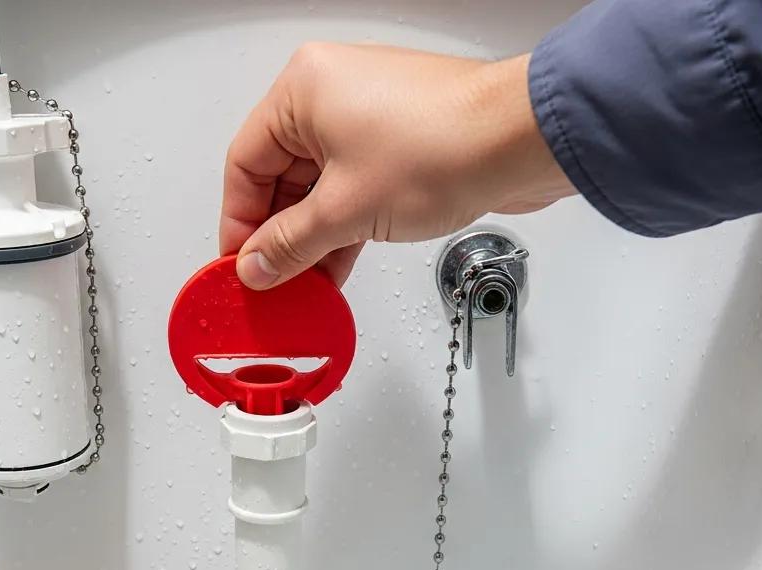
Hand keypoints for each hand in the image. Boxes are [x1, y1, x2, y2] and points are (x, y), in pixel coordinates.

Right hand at [220, 43, 573, 288]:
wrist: (523, 141)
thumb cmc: (443, 145)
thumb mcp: (345, 210)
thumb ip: (291, 245)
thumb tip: (258, 267)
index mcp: (303, 91)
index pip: (244, 164)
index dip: (238, 224)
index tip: (241, 268)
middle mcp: (330, 96)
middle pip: (279, 177)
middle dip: (277, 237)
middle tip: (272, 283)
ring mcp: (366, 118)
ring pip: (317, 188)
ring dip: (310, 240)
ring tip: (304, 287)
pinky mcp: (397, 143)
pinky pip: (351, 190)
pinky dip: (341, 229)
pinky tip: (334, 269)